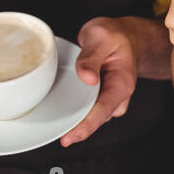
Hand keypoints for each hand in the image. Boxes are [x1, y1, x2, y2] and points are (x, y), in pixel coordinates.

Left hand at [61, 16, 146, 146]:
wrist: (122, 36)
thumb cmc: (114, 36)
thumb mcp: (101, 37)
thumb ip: (91, 56)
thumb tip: (86, 78)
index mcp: (121, 84)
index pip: (103, 111)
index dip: (85, 127)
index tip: (69, 137)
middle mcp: (116, 97)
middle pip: (94, 119)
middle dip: (74, 127)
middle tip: (51, 128)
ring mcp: (107, 100)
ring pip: (88, 116)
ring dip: (71, 118)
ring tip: (52, 114)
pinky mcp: (97, 99)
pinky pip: (84, 109)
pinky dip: (71, 109)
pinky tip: (59, 106)